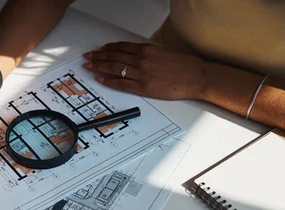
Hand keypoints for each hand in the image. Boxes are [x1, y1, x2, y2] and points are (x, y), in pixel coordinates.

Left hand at [83, 42, 208, 99]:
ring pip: (114, 69)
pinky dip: (109, 81)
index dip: (108, 48)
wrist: (196, 77)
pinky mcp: (143, 87)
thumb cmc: (184, 66)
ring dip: (99, 67)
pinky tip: (100, 79)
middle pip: (114, 57)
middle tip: (88, 57)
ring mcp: (141, 74)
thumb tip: (134, 56)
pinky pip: (121, 84)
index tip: (99, 49)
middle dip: (98, 56)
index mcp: (147, 50)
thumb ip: (148, 54)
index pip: (121, 47)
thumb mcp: (164, 53)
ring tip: (89, 66)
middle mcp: (142, 60)